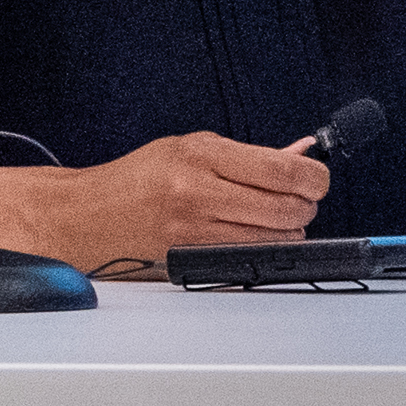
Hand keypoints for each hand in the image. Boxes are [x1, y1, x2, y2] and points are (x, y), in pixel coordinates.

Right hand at [69, 131, 328, 256]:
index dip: (313, 179)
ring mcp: (192, 228)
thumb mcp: (193, 148)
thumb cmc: (139, 178)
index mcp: (200, 155)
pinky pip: (246, 257)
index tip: (318, 181)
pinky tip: (254, 235)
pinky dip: (263, 248)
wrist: (86, 214)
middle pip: (283, 207)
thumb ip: (249, 155)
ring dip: (288, 231)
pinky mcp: (187, 257)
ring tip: (277, 218)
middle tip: (301, 201)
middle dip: (305, 207)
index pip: (281, 170)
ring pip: (271, 238)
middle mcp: (196, 191)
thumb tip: (301, 153)